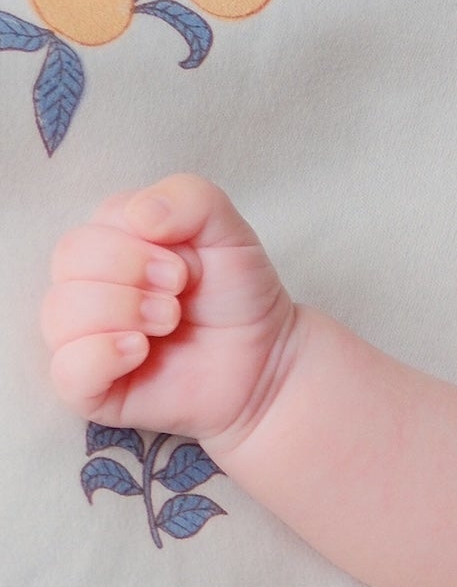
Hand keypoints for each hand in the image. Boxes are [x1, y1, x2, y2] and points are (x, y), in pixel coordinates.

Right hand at [43, 171, 296, 445]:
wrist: (266, 362)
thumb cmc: (236, 294)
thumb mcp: (226, 230)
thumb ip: (190, 198)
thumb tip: (139, 215)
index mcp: (107, 243)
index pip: (91, 225)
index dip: (137, 243)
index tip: (186, 270)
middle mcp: (85, 287)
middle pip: (68, 259)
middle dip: (130, 271)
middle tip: (178, 296)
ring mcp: (84, 339)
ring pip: (59, 312)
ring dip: (122, 311)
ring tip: (169, 323)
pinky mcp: (91, 389)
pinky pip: (66, 371)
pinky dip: (101, 356)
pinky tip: (140, 351)